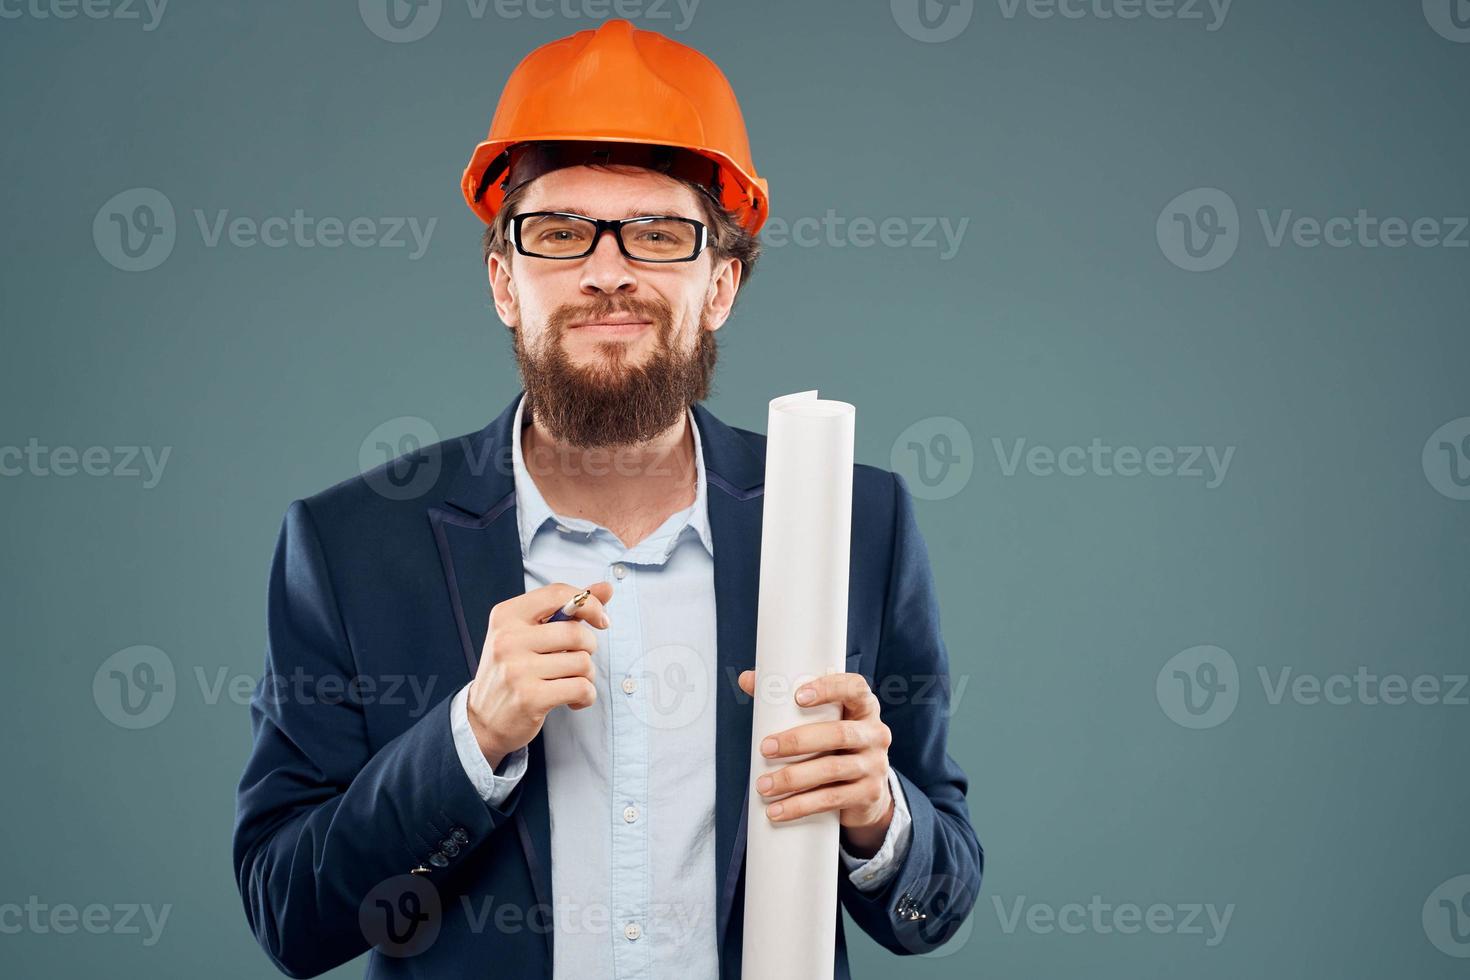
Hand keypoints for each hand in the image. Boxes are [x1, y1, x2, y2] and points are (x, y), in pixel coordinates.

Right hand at [467, 582, 611, 768]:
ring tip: (570, 682)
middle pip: (576, 633)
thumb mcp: (531, 634)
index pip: (557, 594)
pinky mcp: (529, 698)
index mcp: (506, 615)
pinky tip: (573, 699)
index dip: (589, 603)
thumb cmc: (514, 670)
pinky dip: (586, 695)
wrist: (483, 719)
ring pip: (582, 662)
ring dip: (587, 675)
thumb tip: (606, 587)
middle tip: (577, 659)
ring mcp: (516, 669)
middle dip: (589, 647)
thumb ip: (568, 610)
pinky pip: (581, 688)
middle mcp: (507, 639)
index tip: (601, 620)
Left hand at [737, 670, 894, 856]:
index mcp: (864, 707)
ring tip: (763, 785)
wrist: (866, 792)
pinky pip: (833, 799)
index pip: (855, 688)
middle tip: (764, 748)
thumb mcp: (822, 721)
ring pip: (833, 769)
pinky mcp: (869, 794)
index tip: (797, 697)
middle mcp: (875, 733)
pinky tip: (778, 811)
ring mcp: (875, 765)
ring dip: (793, 778)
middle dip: (797, 741)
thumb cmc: (834, 746)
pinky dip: (801, 806)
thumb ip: (786, 700)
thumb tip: (747, 679)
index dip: (829, 689)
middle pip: (839, 733)